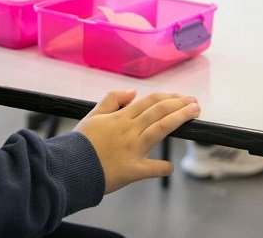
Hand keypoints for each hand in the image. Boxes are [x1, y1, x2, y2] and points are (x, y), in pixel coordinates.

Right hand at [74, 89, 199, 193]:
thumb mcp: (93, 115)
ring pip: (161, 128)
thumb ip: (112, 100)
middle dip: (180, 104)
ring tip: (194, 113)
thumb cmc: (79, 143)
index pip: (150, 101)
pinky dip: (162, 167)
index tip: (181, 97)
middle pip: (160, 111)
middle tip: (194, 103)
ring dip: (180, 118)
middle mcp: (130, 130)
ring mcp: (132, 149)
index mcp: (121, 117)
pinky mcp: (132, 170)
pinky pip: (152, 168)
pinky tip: (169, 166)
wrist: (68, 167)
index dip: (169, 97)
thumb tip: (132, 92)